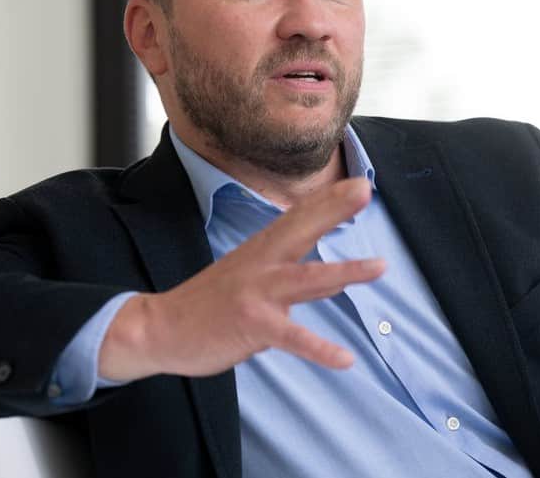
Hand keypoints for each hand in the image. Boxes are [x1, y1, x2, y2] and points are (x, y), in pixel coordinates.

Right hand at [98, 177, 384, 380]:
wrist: (159, 328)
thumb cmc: (209, 304)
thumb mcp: (246, 272)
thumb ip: (285, 266)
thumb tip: (331, 270)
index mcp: (260, 250)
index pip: (298, 217)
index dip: (329, 199)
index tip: (359, 181)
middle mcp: (261, 264)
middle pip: (303, 231)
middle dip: (334, 210)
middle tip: (364, 189)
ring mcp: (257, 294)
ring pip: (307, 279)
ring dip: (345, 272)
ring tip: (380, 267)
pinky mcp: (252, 326)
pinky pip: (293, 338)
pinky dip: (320, 348)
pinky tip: (345, 358)